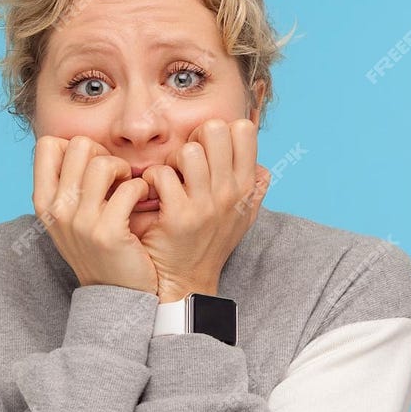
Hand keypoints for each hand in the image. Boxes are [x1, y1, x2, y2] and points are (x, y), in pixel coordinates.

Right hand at [33, 134, 158, 294]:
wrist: (114, 295)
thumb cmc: (97, 249)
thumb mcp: (68, 218)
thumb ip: (66, 185)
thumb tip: (78, 145)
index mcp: (43, 202)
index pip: (47, 144)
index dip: (74, 146)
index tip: (90, 167)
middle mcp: (57, 210)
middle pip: (78, 145)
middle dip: (103, 153)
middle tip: (115, 176)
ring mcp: (81, 222)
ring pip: (103, 163)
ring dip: (124, 170)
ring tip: (129, 187)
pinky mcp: (108, 233)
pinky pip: (130, 187)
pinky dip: (142, 189)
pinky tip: (142, 201)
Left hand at [136, 118, 270, 302]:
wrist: (187, 282)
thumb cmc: (211, 243)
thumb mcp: (243, 216)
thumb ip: (254, 187)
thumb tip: (260, 164)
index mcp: (247, 186)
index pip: (243, 129)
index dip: (219, 130)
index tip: (207, 151)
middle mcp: (231, 193)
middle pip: (214, 129)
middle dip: (193, 138)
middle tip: (183, 162)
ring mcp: (206, 205)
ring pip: (188, 151)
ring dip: (171, 161)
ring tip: (168, 179)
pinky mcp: (179, 217)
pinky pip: (161, 175)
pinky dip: (150, 181)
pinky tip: (152, 195)